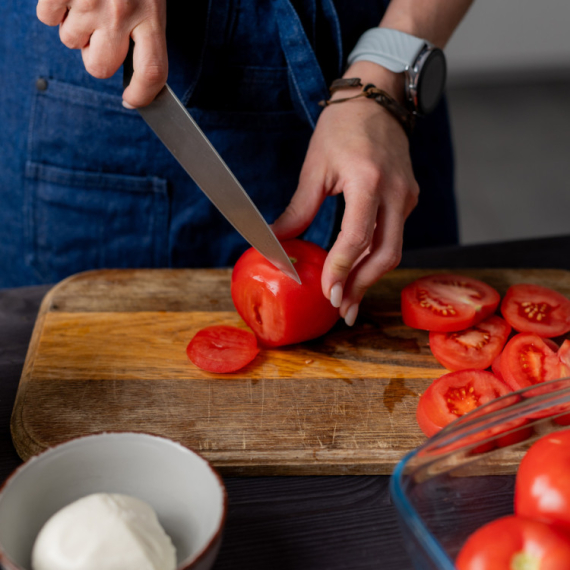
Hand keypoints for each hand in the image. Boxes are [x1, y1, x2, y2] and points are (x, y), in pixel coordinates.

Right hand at [36, 0, 166, 106]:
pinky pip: (47, 17)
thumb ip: (143, 31)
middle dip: (96, 56)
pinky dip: (53, 7)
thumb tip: (131, 71)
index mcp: (151, 14)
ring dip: (75, 27)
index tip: (133, 101)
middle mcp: (121, 12)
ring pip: (70, 42)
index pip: (152, 72)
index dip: (143, 95)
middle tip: (100, 34)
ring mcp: (87, 0)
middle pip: (100, 67)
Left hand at [272, 62, 418, 325]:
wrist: (377, 98)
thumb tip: (278, 241)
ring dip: (370, 277)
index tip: (327, 292)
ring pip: (393, 249)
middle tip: (341, 308)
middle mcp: (395, 192)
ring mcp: (406, 197)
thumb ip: (299, 209)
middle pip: (386, 254)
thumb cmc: (343, 127)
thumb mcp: (315, 167)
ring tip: (348, 298)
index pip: (358, 237)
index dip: (341, 268)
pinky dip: (375, 257)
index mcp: (368, 181)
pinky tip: (359, 271)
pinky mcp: (408, 199)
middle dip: (362, 285)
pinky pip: (394, 236)